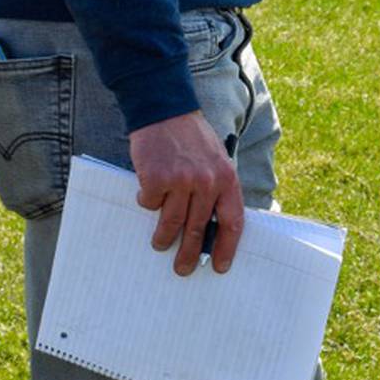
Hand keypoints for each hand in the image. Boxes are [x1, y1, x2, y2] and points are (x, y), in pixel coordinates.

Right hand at [129, 109, 244, 275]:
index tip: (220, 266)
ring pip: (172, 223)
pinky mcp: (156, 178)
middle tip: (183, 269)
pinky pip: (150, 204)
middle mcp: (207, 182)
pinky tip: (147, 196)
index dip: (228, 248)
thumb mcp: (217, 160)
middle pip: (199, 229)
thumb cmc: (192, 138)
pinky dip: (147, 203)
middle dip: (191, 254)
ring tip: (160, 244)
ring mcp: (181, 181)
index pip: (232, 221)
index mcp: (227, 178)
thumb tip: (212, 228)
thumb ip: (217, 189)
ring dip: (164, 238)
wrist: (165, 111)